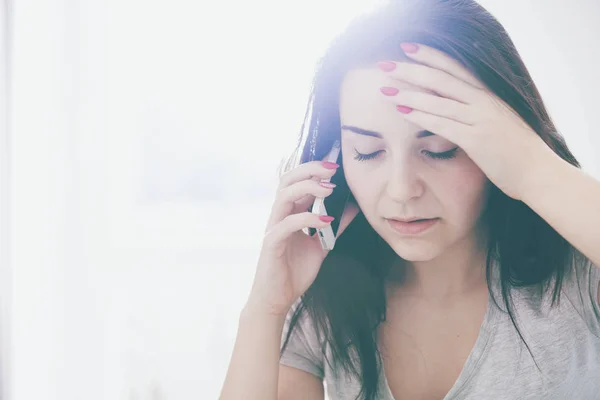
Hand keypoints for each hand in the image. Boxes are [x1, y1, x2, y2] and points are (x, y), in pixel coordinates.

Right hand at [247, 160, 358, 316]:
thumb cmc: (294, 272)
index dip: (315, 170)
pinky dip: (307, 219)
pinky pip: (287, 224)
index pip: (298, 182)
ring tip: (329, 189)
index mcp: (290, 213)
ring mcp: (274, 228)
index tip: (336, 165)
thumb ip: (334, 226)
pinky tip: (325, 220)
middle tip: (332, 168)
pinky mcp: (272, 243)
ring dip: (307, 188)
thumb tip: (353, 208)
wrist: (278, 299)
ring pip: (284, 196)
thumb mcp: (322, 245)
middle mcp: (279, 216)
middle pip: (288, 180)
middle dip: (309, 170)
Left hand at [377, 43, 553, 200]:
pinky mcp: (477, 140)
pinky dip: (421, 117)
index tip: (407, 48)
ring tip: (385, 89)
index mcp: (489, 95)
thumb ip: (478, 111)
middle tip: (385, 64)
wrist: (539, 173)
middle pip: (441, 79)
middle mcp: (484, 102)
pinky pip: (443, 125)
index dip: (430, 56)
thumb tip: (456, 107)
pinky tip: (402, 111)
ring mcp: (481, 119)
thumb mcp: (498, 121)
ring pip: (439, 100)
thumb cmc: (517, 151)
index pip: (455, 68)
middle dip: (411, 70)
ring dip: (409, 93)